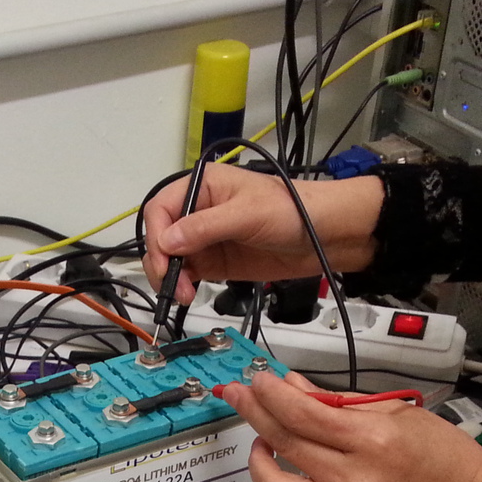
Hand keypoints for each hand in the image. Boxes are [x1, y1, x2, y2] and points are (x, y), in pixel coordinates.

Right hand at [142, 164, 382, 304]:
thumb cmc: (292, 210)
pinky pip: (188, 273)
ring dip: (170, 277)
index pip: (161, 208)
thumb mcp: (247, 215)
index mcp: (203, 186)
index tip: (164, 258)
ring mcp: (206, 238)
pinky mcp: (215, 261)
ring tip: (182, 294)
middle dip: (161, 260)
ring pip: (171, 258)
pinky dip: (182, 285)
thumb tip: (168, 242)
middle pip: (161, 235)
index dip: (156, 234)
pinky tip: (187, 293)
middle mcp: (199, 211)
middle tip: (171, 283)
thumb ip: (205, 228)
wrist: (324, 236)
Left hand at [219, 371, 481, 481]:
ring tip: (264, 445)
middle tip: (241, 396)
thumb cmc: (438, 454)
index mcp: (370, 442)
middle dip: (255, 413)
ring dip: (258, 462)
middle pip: (285, 443)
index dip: (271, 395)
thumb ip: (336, 402)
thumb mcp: (393, 413)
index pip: (302, 414)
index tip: (256, 381)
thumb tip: (291, 387)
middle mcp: (352, 481)